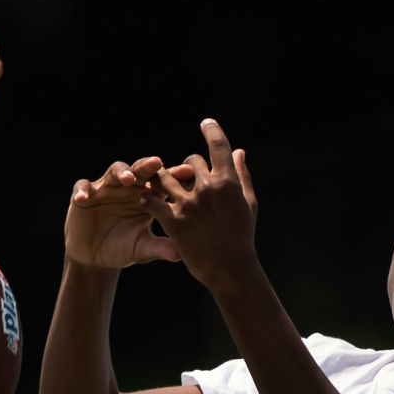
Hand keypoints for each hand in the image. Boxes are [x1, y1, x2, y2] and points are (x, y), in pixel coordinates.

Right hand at [64, 157, 189, 269]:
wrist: (94, 258)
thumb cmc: (122, 249)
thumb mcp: (141, 249)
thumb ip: (158, 248)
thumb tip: (179, 255)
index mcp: (147, 196)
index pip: (161, 181)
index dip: (173, 175)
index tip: (187, 173)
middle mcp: (128, 187)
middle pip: (139, 170)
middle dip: (147, 166)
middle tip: (157, 164)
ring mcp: (106, 188)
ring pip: (114, 171)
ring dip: (121, 172)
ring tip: (128, 179)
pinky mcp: (84, 195)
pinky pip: (82, 187)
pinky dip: (82, 191)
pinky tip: (83, 199)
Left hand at [141, 119, 257, 287]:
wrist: (229, 270)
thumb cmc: (242, 238)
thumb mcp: (247, 204)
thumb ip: (241, 176)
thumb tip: (239, 151)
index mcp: (228, 181)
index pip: (219, 146)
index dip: (212, 131)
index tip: (206, 123)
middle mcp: (207, 188)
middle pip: (191, 161)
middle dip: (188, 166)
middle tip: (186, 176)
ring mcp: (189, 204)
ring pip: (167, 177)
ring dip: (163, 178)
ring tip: (160, 183)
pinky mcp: (173, 221)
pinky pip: (154, 202)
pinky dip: (149, 199)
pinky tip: (146, 201)